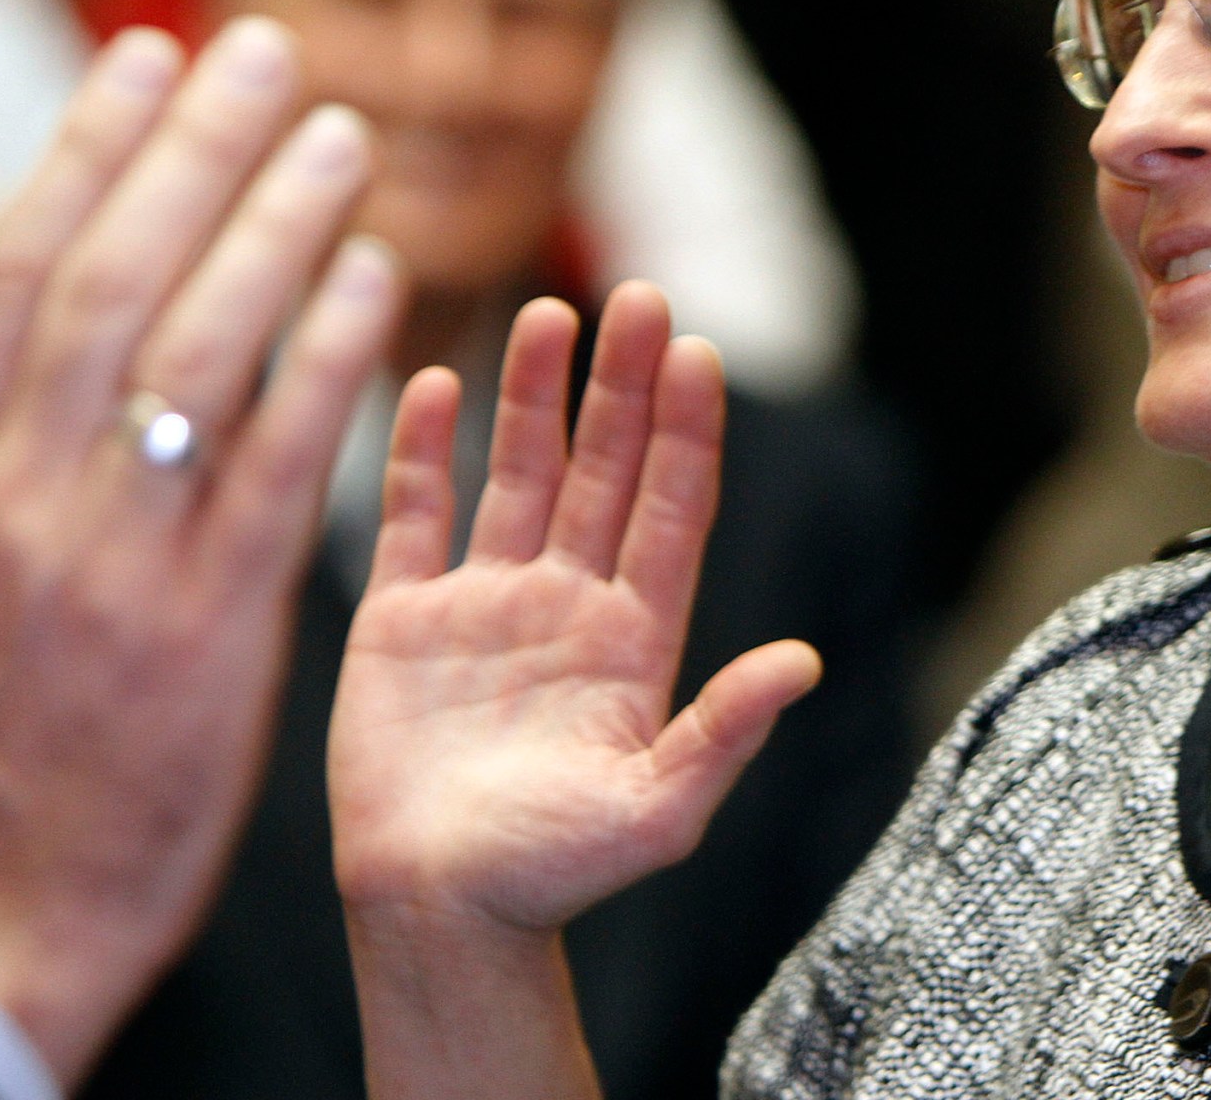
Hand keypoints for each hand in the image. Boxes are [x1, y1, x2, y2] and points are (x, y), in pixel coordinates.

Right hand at [0, 19, 402, 1084]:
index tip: (155, 52)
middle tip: (276, 54)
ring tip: (345, 139)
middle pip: (117, 279)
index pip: (20, 265)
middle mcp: (11, 492)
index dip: (92, 149)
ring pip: (202, 352)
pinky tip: (382, 284)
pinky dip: (327, 365)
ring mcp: (110, 558)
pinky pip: (278, 468)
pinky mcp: (204, 626)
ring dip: (279, 228)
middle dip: (200, 153)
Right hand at [329, 284, 818, 936]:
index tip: (698, 352)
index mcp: (637, 638)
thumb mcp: (660, 810)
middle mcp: (569, 605)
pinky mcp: (405, 620)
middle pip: (604, 471)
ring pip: (516, 475)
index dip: (687, 431)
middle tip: (638, 294)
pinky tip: (439, 383)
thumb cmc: (553, 874)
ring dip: (534, 396)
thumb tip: (805, 662)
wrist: (436, 915)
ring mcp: (487, 605)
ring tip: (549, 312)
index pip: (672, 509)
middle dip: (622, 386)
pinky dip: (423, 451)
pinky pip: (416, 517)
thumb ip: (725, 730)